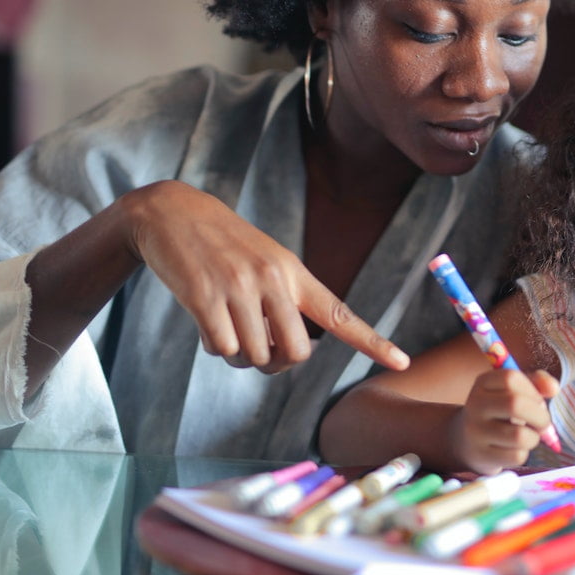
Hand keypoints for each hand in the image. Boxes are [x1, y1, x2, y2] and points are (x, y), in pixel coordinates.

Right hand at [121, 180, 409, 373]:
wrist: (171, 212)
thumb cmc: (223, 245)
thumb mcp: (265, 261)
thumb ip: (283, 301)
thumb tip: (284, 354)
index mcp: (294, 273)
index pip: (340, 314)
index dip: (372, 342)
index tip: (402, 362)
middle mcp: (273, 279)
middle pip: (295, 353)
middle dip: (276, 362)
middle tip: (259, 347)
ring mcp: (239, 288)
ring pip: (255, 356)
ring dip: (239, 353)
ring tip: (225, 322)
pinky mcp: (205, 297)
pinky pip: (222, 349)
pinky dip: (214, 346)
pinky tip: (205, 320)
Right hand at [454, 368, 558, 473]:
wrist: (465, 440)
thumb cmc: (499, 412)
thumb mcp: (514, 391)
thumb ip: (537, 383)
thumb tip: (554, 388)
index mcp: (483, 383)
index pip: (511, 378)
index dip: (533, 390)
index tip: (537, 400)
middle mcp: (475, 404)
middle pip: (515, 404)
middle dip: (540, 416)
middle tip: (542, 423)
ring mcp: (476, 431)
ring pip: (519, 436)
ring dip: (534, 437)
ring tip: (528, 436)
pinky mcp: (481, 455)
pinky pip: (516, 456)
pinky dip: (523, 453)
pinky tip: (515, 449)